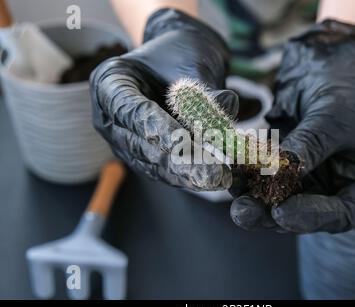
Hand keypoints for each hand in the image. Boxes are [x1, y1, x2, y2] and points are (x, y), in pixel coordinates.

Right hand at [90, 9, 237, 190]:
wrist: (178, 61)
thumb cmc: (179, 56)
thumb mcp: (190, 64)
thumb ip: (203, 91)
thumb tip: (225, 108)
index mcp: (109, 81)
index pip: (132, 110)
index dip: (159, 129)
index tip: (187, 143)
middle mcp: (108, 115)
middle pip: (140, 144)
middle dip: (178, 161)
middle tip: (211, 173)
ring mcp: (121, 140)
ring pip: (150, 164)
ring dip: (184, 174)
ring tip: (216, 179)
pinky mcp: (138, 157)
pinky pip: (160, 170)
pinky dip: (185, 176)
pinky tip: (209, 181)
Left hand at [230, 20, 354, 232]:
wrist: (326, 66)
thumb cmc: (344, 90)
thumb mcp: (332, 117)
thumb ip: (309, 145)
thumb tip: (278, 172)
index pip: (340, 215)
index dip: (311, 218)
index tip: (282, 212)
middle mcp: (331, 190)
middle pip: (300, 213)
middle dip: (269, 213)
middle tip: (243, 211)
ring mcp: (303, 181)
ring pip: (274, 199)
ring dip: (250, 195)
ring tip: (229, 187)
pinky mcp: (278, 169)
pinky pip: (259, 177)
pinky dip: (244, 173)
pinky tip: (228, 166)